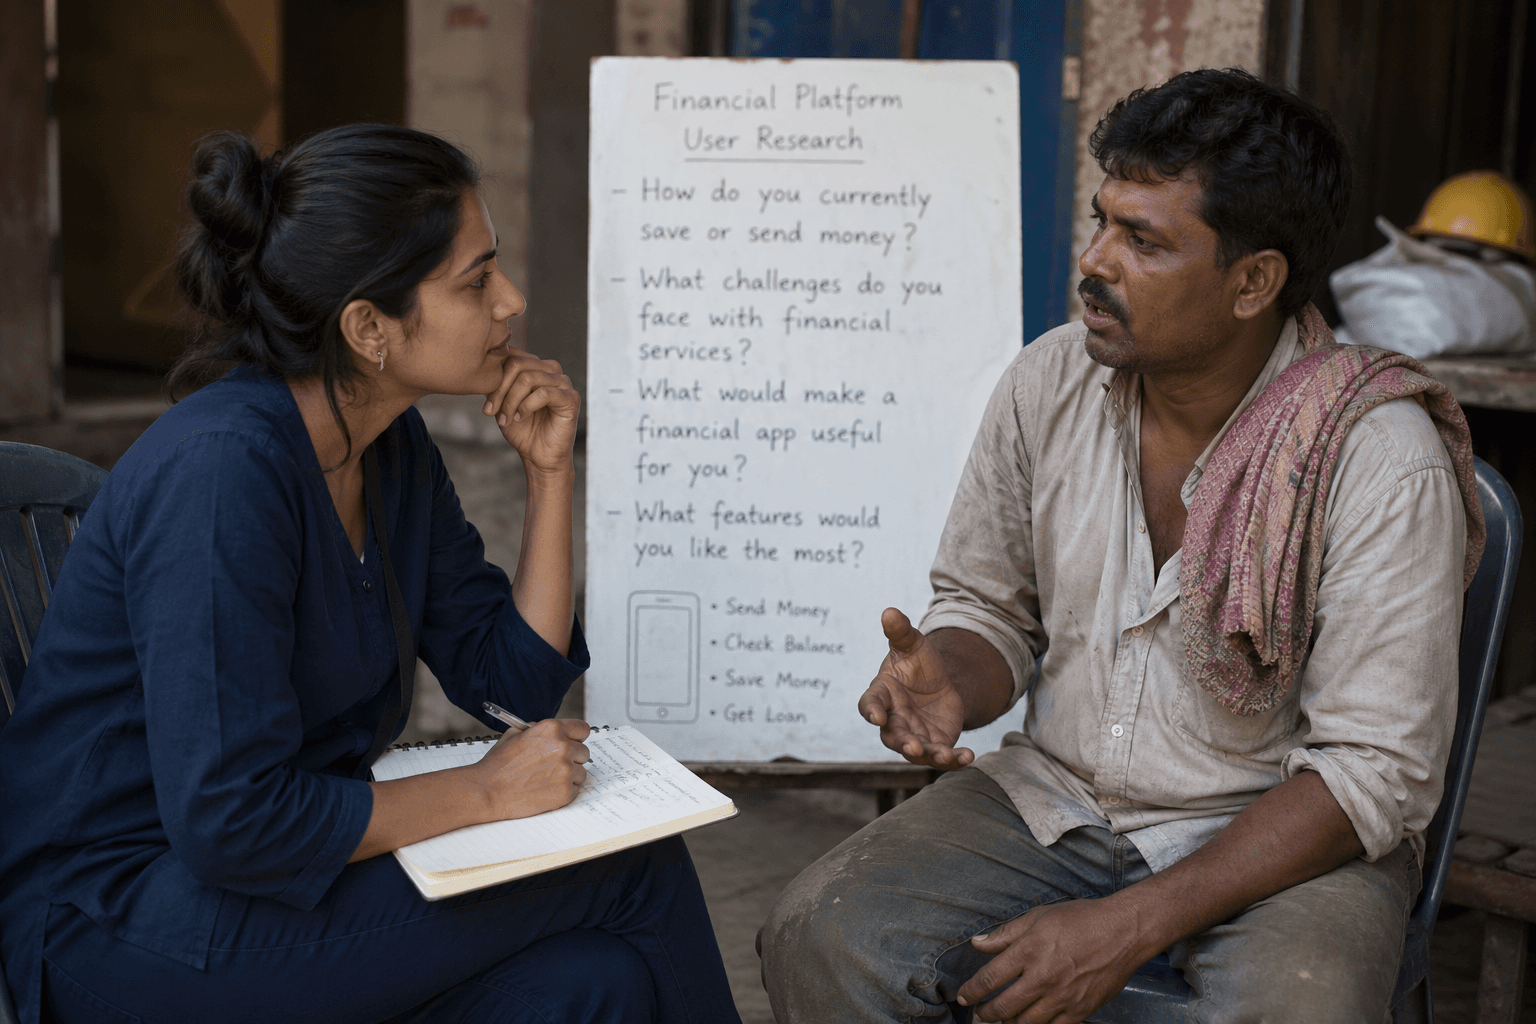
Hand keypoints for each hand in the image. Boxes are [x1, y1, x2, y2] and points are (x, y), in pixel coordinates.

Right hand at [464, 718, 590, 819]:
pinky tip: (545, 789)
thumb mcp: (516, 734)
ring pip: (581, 772)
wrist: (487, 790)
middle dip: (572, 758)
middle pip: (584, 752)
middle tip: (554, 765)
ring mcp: (566, 770)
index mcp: (552, 729)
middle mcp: (563, 747)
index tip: (573, 743)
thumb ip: (539, 730)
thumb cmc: (498, 764)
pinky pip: (575, 789)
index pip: (582, 729)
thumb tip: (553, 732)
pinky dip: (564, 791)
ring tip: (546, 779)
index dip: (576, 737)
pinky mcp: (565, 792)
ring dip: (568, 776)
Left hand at [483, 349, 579, 475]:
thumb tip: (482, 367)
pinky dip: (527, 406)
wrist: (539, 456)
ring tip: (506, 418)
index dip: (494, 377)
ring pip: (528, 378)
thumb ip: (496, 383)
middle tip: (491, 411)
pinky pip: (543, 393)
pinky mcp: (571, 398)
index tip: (486, 404)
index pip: (511, 355)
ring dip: (511, 400)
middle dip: (500, 389)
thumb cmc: (522, 430)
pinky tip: (521, 418)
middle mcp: (551, 370)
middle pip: (518, 364)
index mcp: (535, 366)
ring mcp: (563, 382)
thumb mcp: (502, 403)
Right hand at [856, 608, 972, 768]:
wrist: (940, 681)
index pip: (870, 704)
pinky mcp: (936, 744)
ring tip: (943, 756)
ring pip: (918, 752)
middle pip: (893, 737)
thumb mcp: (912, 644)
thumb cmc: (917, 664)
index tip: (876, 715)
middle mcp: (894, 720)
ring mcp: (914, 735)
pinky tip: (969, 757)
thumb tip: (889, 611)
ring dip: (929, 756)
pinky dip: (955, 760)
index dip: (870, 711)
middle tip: (912, 747)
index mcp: (882, 695)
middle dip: (903, 744)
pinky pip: (942, 756)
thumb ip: (900, 631)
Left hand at [956, 898, 1154, 1022]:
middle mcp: (1043, 976)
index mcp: (1030, 950)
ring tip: (1003, 1019)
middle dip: (986, 1013)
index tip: (964, 997)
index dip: (972, 991)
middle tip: (980, 1014)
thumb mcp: (1039, 916)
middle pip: (1004, 1007)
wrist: (1123, 932)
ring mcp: (1062, 997)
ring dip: (1009, 1023)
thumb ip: (1006, 934)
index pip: (991, 978)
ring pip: (1025, 1023)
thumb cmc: (1081, 919)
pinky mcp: (1080, 1010)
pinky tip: (1032, 1021)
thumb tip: (977, 943)